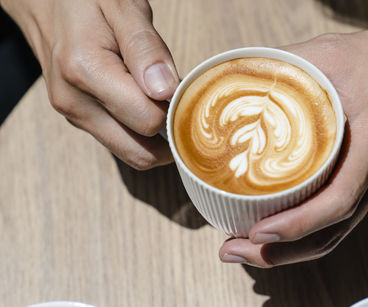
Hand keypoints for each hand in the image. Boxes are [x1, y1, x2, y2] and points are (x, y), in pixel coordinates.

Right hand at [1, 0, 178, 168]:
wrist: (46, 3)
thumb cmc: (85, 0)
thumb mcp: (123, 7)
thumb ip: (146, 48)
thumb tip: (165, 91)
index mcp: (85, 72)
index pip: (148, 121)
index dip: (174, 111)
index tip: (186, 92)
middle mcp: (75, 103)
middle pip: (139, 152)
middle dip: (169, 138)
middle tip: (187, 112)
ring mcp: (75, 115)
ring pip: (130, 153)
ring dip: (156, 140)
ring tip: (169, 107)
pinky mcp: (79, 119)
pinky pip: (120, 140)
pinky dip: (141, 134)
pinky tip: (150, 107)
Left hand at [218, 29, 367, 266]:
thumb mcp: (336, 52)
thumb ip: (290, 62)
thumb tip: (241, 71)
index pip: (339, 198)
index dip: (299, 222)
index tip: (259, 231)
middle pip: (330, 232)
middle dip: (279, 252)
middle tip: (231, 250)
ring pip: (332, 235)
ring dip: (287, 252)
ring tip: (242, 250)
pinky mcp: (367, 186)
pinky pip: (336, 223)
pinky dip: (303, 236)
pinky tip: (273, 233)